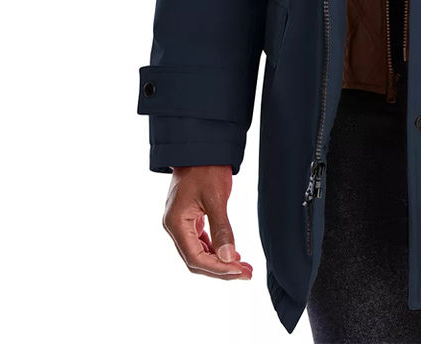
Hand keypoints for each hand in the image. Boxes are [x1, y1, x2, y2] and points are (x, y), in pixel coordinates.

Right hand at [162, 165, 251, 279]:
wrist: (200, 147)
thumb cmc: (205, 168)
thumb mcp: (216, 197)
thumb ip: (222, 229)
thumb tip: (229, 257)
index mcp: (176, 223)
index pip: (195, 258)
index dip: (217, 268)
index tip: (238, 271)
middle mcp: (175, 227)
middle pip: (196, 260)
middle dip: (221, 269)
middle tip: (246, 273)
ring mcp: (181, 223)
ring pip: (199, 253)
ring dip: (220, 262)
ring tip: (243, 267)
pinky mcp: (189, 218)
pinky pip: (200, 241)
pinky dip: (215, 250)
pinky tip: (231, 254)